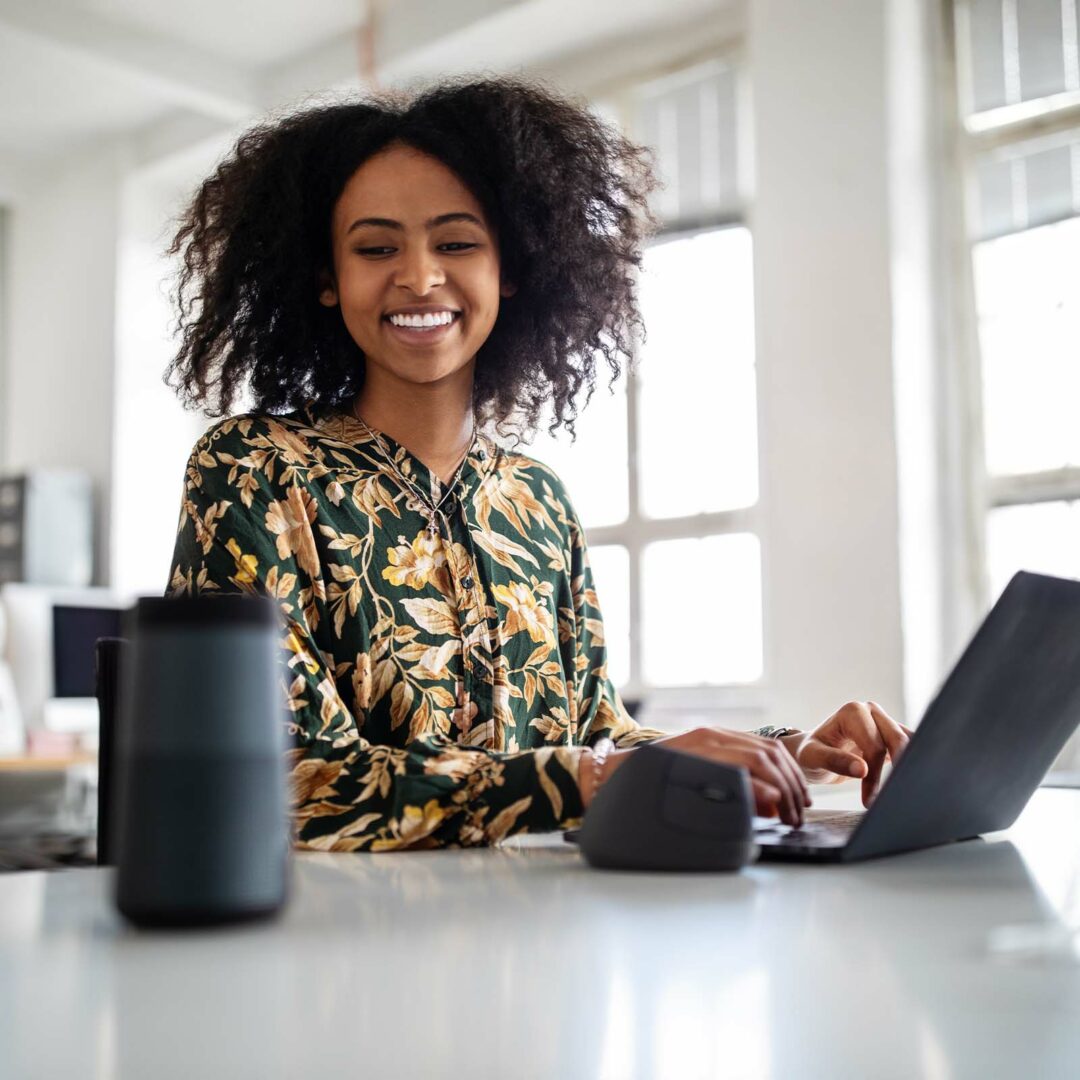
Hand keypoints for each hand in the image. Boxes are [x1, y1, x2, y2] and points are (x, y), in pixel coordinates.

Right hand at [585, 727, 810, 825]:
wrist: (609, 778)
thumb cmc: (650, 785)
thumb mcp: (695, 779)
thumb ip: (726, 785)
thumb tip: (768, 805)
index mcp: (713, 737)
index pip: (766, 748)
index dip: (790, 774)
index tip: (799, 799)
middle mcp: (711, 735)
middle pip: (770, 753)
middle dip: (792, 784)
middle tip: (799, 813)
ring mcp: (703, 746)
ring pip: (761, 760)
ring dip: (782, 789)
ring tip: (789, 817)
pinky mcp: (695, 760)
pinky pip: (737, 771)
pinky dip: (760, 787)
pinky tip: (770, 804)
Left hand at [787, 700, 911, 807]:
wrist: (813, 752)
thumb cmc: (810, 753)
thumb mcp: (813, 757)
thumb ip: (834, 761)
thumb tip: (862, 770)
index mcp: (852, 712)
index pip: (874, 746)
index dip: (874, 775)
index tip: (869, 801)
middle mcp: (871, 711)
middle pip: (897, 741)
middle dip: (897, 771)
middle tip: (892, 799)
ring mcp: (884, 720)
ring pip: (909, 743)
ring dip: (909, 767)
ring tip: (902, 794)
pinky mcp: (893, 734)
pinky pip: (912, 747)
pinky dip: (913, 764)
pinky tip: (908, 784)